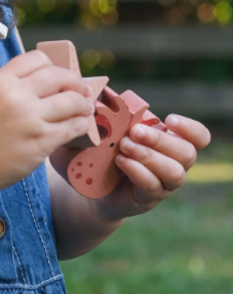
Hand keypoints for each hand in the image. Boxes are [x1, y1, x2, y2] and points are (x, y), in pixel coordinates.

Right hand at [0, 50, 94, 203]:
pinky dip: (81, 124)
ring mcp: (31, 118)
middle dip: (76, 82)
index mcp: (1, 80)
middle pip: (60, 76)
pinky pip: (72, 127)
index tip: (60, 76)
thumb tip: (49, 81)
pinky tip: (80, 126)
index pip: (37, 59)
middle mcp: (17, 95)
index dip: (53, 66)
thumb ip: (14, 85)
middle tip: (83, 89)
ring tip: (85, 108)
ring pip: (72, 101)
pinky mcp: (41, 141)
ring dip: (83, 104)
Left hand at [95, 114, 210, 220]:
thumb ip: (119, 114)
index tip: (169, 120)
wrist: (95, 182)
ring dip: (148, 155)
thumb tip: (109, 95)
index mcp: (173, 143)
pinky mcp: (148, 198)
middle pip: (187, 153)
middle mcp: (176, 164)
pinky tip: (120, 160)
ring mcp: (165, 184)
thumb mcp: (115, 130)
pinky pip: (152, 186)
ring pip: (174, 172)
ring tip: (124, 145)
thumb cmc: (111, 148)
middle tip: (134, 131)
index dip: (190, 128)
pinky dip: (137, 171)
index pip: (199, 137)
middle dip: (160, 140)